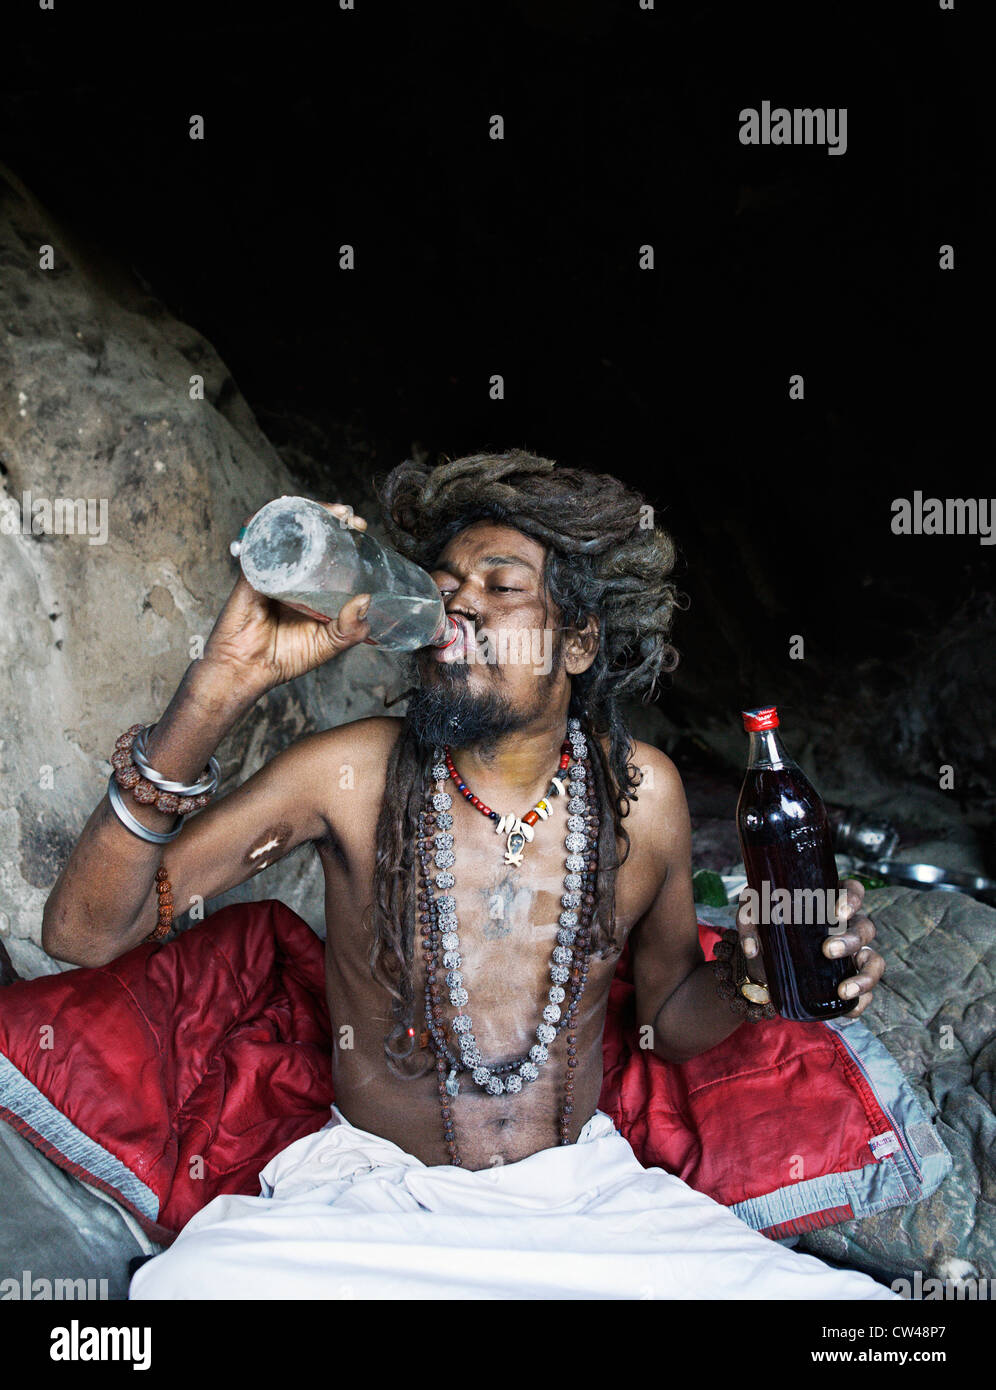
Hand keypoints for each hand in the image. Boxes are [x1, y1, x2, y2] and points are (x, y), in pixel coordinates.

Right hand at [203, 502, 377, 691]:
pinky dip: (266, 522)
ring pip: (286, 529)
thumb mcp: (328, 644)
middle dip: (330, 516)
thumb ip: (350, 628)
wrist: (247, 671)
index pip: (328, 551)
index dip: (344, 536)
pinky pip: (257, 541)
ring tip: (332, 513)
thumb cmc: (284, 657)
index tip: (362, 529)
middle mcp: (290, 573)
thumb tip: (366, 599)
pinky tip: (285, 512)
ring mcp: (270, 569)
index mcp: (309, 586)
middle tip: (351, 519)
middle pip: (308, 532)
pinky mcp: (251, 572)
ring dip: (307, 512)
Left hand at [736, 877, 884, 1017]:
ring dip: (865, 976)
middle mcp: (846, 928)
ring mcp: (852, 956)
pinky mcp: (849, 981)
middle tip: (827, 949)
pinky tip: (849, 1009)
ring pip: (874, 961)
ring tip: (843, 990)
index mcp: (829, 904)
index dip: (853, 898)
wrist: (762, 967)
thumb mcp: (752, 918)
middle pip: (865, 928)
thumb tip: (752, 948)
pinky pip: (867, 994)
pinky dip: (862, 1002)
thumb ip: (748, 919)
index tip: (838, 911)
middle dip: (852, 939)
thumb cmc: (764, 931)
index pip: (853, 891)